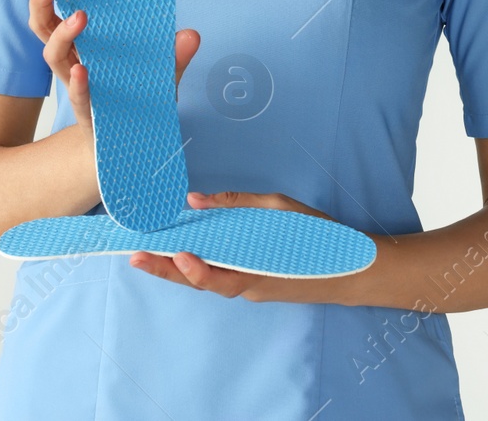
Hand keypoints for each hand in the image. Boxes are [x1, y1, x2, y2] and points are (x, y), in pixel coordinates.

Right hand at [28, 0, 199, 146]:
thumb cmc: (139, 105)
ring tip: (79, 18)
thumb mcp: (159, 76)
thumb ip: (173, 57)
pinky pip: (79, 98)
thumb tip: (192, 34)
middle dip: (42, 4)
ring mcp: (79, 89)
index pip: (56, 15)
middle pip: (44, 29)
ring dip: (63, 36)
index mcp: (84, 47)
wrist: (133, 152)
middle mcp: (73, 64)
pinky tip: (83, 70)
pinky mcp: (89, 117)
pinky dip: (80, 85)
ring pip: (55, 58)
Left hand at [128, 191, 340, 300]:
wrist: (352, 269)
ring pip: (209, 280)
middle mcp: (250, 286)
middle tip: (135, 259)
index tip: (174, 256)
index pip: (217, 277)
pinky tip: (188, 250)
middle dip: (167, 271)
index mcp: (258, 272)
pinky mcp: (255, 282)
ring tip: (151, 255)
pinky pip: (223, 274)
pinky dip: (202, 264)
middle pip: (201, 282)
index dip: (192, 270)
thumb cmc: (320, 237)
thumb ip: (239, 204)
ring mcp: (252, 287)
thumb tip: (197, 200)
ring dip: (179, 269)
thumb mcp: (282, 210)